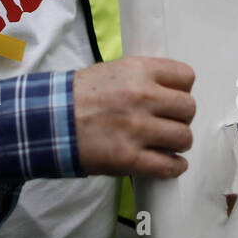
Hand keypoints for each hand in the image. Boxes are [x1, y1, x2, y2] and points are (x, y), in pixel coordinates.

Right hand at [73, 57, 195, 178]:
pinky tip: (170, 163)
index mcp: (138, 71)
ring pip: (183, 137)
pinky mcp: (129, 158)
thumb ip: (142, 77)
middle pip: (189, 108)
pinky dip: (174, 167)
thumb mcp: (112, 70)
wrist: (49, 120)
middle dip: (181, 116)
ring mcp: (137, 129)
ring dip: (178, 142)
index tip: (174, 96)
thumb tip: (168, 90)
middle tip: (169, 121)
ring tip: (167, 143)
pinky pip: (168, 166)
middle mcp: (142, 97)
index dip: (182, 89)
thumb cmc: (77, 96)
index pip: (185, 77)